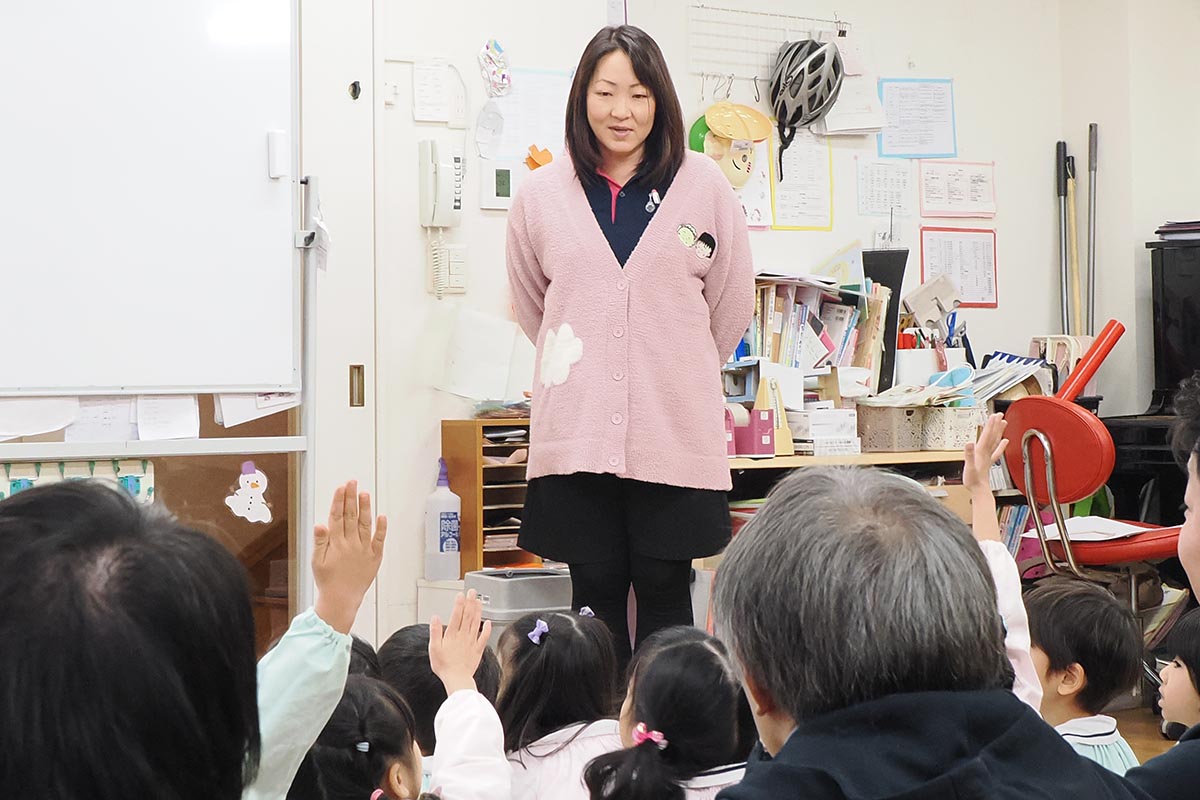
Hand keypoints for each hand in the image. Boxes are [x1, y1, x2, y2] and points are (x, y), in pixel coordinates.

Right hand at [312, 480, 386, 634]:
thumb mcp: (317, 561)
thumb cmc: (328, 581)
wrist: (342, 599)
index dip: (339, 501)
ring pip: (365, 524)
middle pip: (351, 516)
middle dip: (351, 497)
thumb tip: (320, 524)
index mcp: (336, 543)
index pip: (337, 516)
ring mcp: (364, 549)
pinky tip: (381, 516)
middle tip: (352, 482)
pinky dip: (381, 528)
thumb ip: (320, 541)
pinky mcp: (374, 557)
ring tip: (364, 493)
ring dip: (365, 508)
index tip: (341, 488)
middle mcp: (351, 543)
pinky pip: (379, 540)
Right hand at [429, 590, 491, 696]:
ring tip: (479, 601)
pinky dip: (487, 629)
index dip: (459, 603)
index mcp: (452, 635)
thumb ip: (435, 632)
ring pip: (476, 623)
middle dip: (470, 602)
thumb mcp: (434, 648)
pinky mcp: (478, 650)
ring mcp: (472, 642)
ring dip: (478, 611)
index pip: (456, 615)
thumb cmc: (444, 666)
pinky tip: (488, 622)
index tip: (461, 594)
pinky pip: (484, 637)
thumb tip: (435, 618)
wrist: (457, 679)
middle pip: (468, 616)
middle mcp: (463, 636)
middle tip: (473, 592)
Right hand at [964, 413, 1007, 496]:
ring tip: (1004, 422)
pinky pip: (996, 452)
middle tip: (999, 414)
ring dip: (999, 432)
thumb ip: (969, 455)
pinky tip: (1005, 442)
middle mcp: (986, 453)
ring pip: (995, 441)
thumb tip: (969, 443)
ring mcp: (988, 457)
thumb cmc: (973, 480)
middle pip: (992, 436)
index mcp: (981, 452)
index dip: (990, 425)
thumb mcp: (968, 467)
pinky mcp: (988, 462)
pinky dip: (1001, 446)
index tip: (993, 415)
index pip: (987, 435)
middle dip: (996, 425)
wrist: (979, 491)